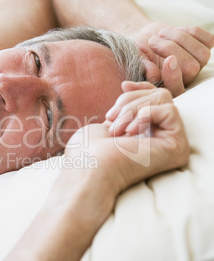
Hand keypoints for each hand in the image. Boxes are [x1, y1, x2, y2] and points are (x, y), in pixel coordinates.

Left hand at [63, 82, 189, 194]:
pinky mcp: (177, 147)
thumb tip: (127, 85)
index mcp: (146, 135)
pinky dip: (145, 115)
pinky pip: (170, 111)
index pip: (154, 99)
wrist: (89, 169)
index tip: (123, 85)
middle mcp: (162, 140)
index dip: (141, 88)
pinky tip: (131, 133)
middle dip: (130, 100)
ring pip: (163, 99)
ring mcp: (172, 145)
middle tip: (111, 118)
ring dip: (133, 109)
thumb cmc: (89, 151)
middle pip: (158, 95)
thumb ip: (124, 108)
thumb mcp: (106, 121)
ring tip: (117, 130)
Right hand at [129, 22, 213, 88]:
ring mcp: (197, 64)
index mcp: (167, 86)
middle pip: (191, 68)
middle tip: (152, 41)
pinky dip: (193, 31)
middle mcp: (185, 79)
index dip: (175, 77)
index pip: (177, 89)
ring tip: (161, 33)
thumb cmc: (139, 52)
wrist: (147, 38)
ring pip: (202, 54)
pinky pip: (209, 40)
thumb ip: (143, 68)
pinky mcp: (203, 49)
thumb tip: (154, 76)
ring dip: (180, 38)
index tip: (167, 60)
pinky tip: (177, 30)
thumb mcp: (135, 59)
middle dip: (172, 49)